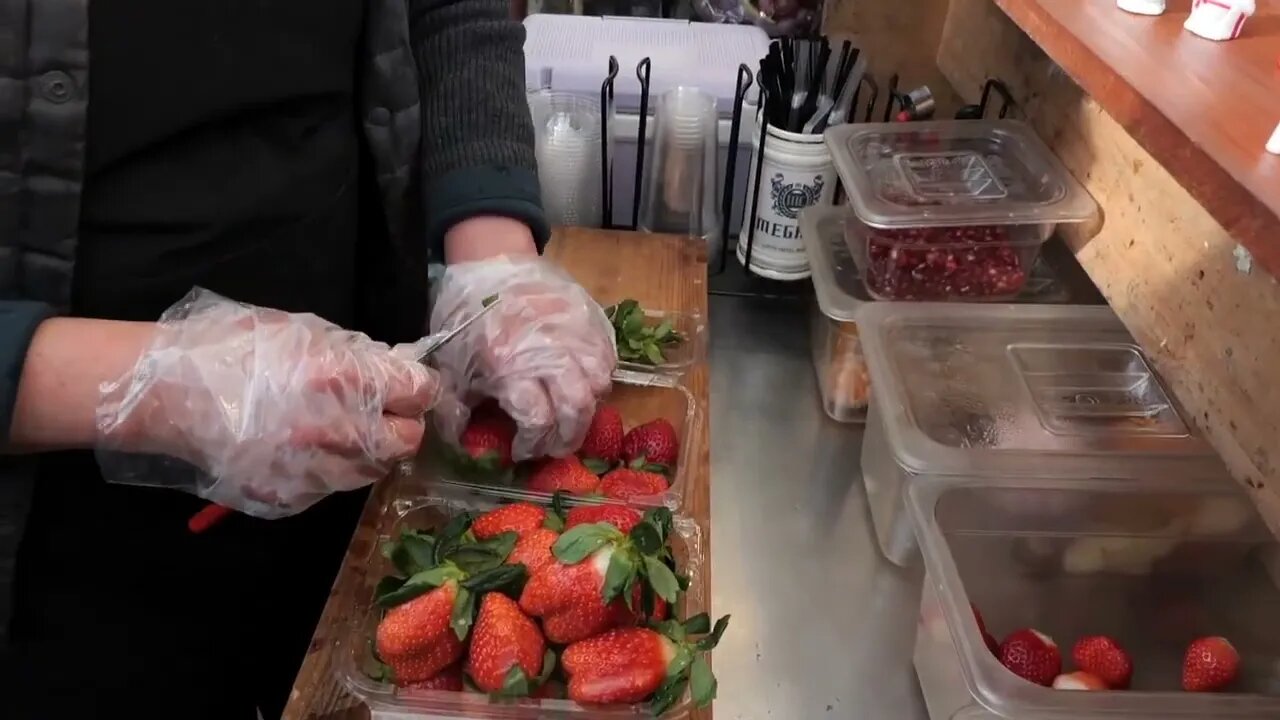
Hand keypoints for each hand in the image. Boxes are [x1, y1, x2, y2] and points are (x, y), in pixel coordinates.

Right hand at [95, 289, 439, 517]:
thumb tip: (395, 367)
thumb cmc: (231, 347)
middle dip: (403, 424)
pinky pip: (330, 488)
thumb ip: (356, 353)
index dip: (420, 387)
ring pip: (372, 470)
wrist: (164, 393)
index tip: (412, 387)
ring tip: (341, 429)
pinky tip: (304, 449)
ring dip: (369, 450)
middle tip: (385, 412)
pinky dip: (329, 470)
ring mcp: (311, 471)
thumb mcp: (301, 330)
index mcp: (342, 378)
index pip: (419, 392)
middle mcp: (335, 430)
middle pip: (407, 440)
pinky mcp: (288, 498)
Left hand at [429, 256, 615, 459]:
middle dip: (568, 437)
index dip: (533, 443)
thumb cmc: (467, 314)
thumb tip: (463, 443)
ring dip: (586, 408)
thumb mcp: (452, 362)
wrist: (491, 260)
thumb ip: (458, 407)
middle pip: (576, 409)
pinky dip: (600, 378)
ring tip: (570, 415)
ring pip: (599, 385)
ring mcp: (576, 333)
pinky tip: (582, 383)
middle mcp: (549, 352)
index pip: (538, 420)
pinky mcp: (591, 318)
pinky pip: (608, 358)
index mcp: (510, 366)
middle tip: (556, 447)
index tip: (524, 449)